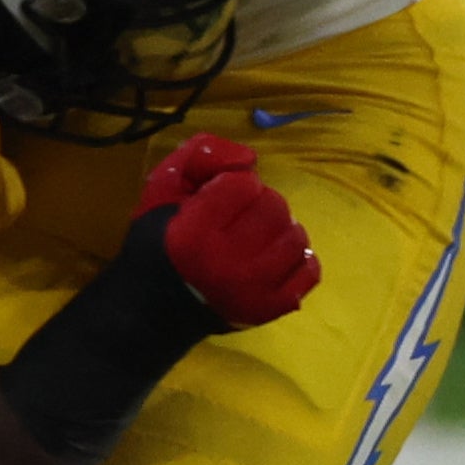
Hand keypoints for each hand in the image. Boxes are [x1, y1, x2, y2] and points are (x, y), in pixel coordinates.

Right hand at [133, 133, 317, 327]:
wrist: (155, 305)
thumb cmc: (159, 241)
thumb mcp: (163, 187)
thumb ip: (201, 156)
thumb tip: (249, 159)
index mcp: (193, 234)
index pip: (243, 184)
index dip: (233, 183)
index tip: (219, 197)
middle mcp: (226, 265)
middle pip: (275, 207)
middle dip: (260, 202)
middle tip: (241, 215)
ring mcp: (253, 290)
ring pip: (296, 238)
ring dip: (280, 228)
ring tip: (259, 235)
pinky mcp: (271, 308)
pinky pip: (309, 270)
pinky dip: (298, 258)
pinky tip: (275, 256)